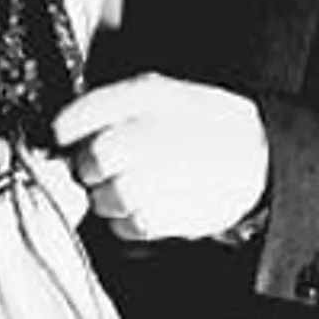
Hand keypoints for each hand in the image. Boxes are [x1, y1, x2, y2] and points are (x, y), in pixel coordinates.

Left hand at [52, 72, 268, 241]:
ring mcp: (175, 173)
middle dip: (87, 168)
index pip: (79, 116)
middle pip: (96, 157)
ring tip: (122, 188)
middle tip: (95, 169)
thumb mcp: (159, 93)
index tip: (63, 141)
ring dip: (106, 198)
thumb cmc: (198, 122)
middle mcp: (160, 130)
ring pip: (110, 196)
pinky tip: (140, 207)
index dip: (63, 133)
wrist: (258, 152)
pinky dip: (127, 223)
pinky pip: (132, 225)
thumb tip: (60, 132)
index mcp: (148, 95)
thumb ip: (109, 107)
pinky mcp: (184, 212)